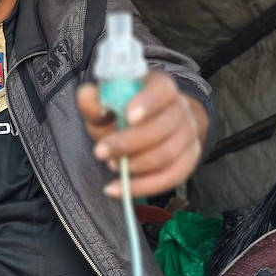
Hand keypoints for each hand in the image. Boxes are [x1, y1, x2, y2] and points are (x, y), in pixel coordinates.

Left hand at [76, 71, 208, 198]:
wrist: (153, 124)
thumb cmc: (124, 112)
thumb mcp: (106, 104)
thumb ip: (94, 100)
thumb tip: (86, 96)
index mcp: (161, 87)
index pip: (162, 90)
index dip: (147, 103)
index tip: (127, 116)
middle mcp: (180, 108)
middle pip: (163, 127)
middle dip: (129, 143)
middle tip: (100, 152)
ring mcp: (189, 135)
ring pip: (168, 154)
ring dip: (136, 165)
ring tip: (111, 166)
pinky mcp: (190, 160)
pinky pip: (171, 177)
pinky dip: (143, 187)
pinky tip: (117, 189)